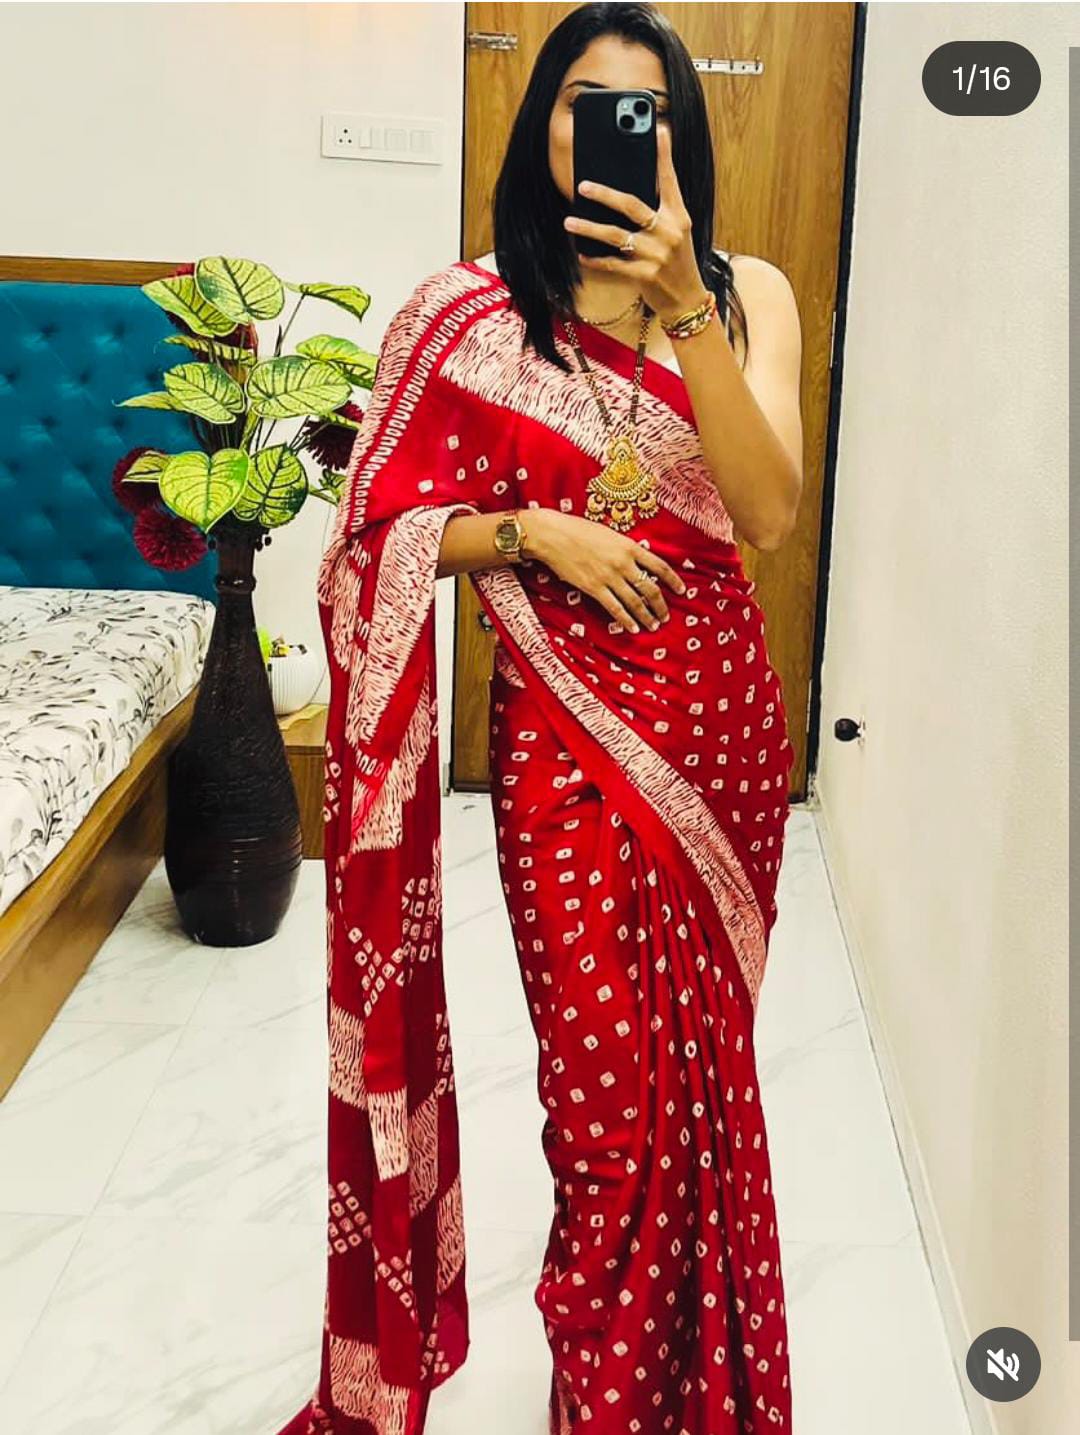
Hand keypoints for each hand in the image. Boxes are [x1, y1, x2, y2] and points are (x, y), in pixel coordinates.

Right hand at [521, 508, 685, 633]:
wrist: (553, 535)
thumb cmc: (578, 530)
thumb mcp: (609, 534)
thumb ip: (625, 548)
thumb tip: (638, 562)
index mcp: (630, 546)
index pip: (660, 566)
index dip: (673, 581)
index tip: (681, 591)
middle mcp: (623, 563)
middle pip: (650, 589)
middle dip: (660, 606)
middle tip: (665, 616)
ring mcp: (609, 577)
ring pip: (635, 602)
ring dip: (646, 616)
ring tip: (653, 626)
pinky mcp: (594, 588)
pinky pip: (615, 608)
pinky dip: (626, 620)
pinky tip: (633, 628)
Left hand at [563, 123, 709, 324]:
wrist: (687, 300)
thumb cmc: (677, 262)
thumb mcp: (677, 231)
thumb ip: (660, 210)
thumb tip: (632, 188)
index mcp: (678, 217)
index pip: (669, 181)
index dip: (664, 156)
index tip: (658, 130)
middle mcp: (668, 232)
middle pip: (632, 206)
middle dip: (605, 194)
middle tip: (582, 186)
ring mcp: (656, 255)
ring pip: (615, 236)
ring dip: (589, 228)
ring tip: (569, 222)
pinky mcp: (644, 276)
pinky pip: (612, 264)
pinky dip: (595, 259)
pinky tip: (582, 253)